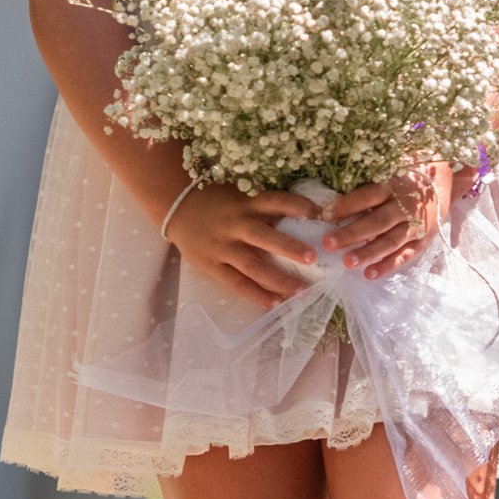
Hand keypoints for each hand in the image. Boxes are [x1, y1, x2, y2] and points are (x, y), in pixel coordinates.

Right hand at [161, 180, 325, 306]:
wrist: (178, 208)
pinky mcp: (213, 265)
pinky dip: (257, 294)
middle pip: (265, 237)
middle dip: (289, 248)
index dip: (298, 206)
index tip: (321, 214)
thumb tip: (304, 216)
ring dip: (279, 279)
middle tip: (314, 258)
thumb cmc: (217, 201)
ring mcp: (223, 247)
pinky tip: (276, 303)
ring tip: (302, 291)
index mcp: (245, 204)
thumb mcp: (240, 195)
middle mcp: (236, 225)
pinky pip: (238, 283)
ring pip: (253, 266)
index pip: (276, 201)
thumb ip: (265, 207)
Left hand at [319, 160, 456, 279]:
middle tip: (327, 243)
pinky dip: (388, 265)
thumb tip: (329, 203)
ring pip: (390, 241)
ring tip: (346, 262)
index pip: (368, 195)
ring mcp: (416, 225)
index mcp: (393, 185)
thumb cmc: (404, 175)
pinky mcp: (422, 240)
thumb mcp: (387, 172)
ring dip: (368, 253)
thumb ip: (364, 185)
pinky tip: (369, 274)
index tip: (324, 215)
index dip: (347, 205)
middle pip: (377, 221)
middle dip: (352, 233)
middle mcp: (405, 205)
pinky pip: (404, 255)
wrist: (442, 180)